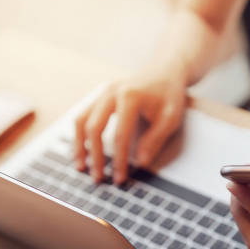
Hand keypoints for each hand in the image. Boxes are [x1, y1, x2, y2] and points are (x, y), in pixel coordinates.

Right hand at [74, 60, 187, 183]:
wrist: (165, 71)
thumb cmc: (169, 94)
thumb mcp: (170, 117)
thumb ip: (155, 140)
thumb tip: (140, 163)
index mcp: (129, 96)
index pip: (120, 135)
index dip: (118, 160)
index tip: (119, 177)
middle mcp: (111, 92)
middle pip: (94, 128)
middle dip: (94, 156)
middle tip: (97, 177)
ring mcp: (102, 93)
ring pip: (81, 120)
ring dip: (80, 146)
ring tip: (81, 166)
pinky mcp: (99, 97)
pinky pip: (82, 116)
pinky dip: (79, 135)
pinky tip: (81, 151)